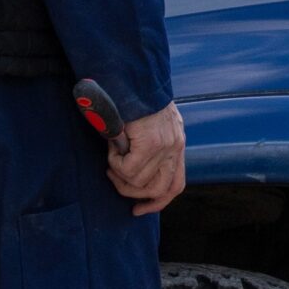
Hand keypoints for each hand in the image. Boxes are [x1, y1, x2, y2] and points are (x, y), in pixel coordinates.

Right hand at [108, 101, 185, 215]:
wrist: (130, 79)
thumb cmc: (132, 100)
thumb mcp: (148, 126)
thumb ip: (148, 148)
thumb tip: (130, 176)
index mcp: (177, 143)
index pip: (176, 184)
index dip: (158, 202)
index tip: (138, 209)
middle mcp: (176, 146)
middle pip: (163, 189)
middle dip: (135, 195)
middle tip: (116, 182)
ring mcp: (166, 145)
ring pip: (140, 182)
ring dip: (119, 175)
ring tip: (111, 156)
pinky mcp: (151, 143)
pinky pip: (129, 169)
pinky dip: (115, 163)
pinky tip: (112, 147)